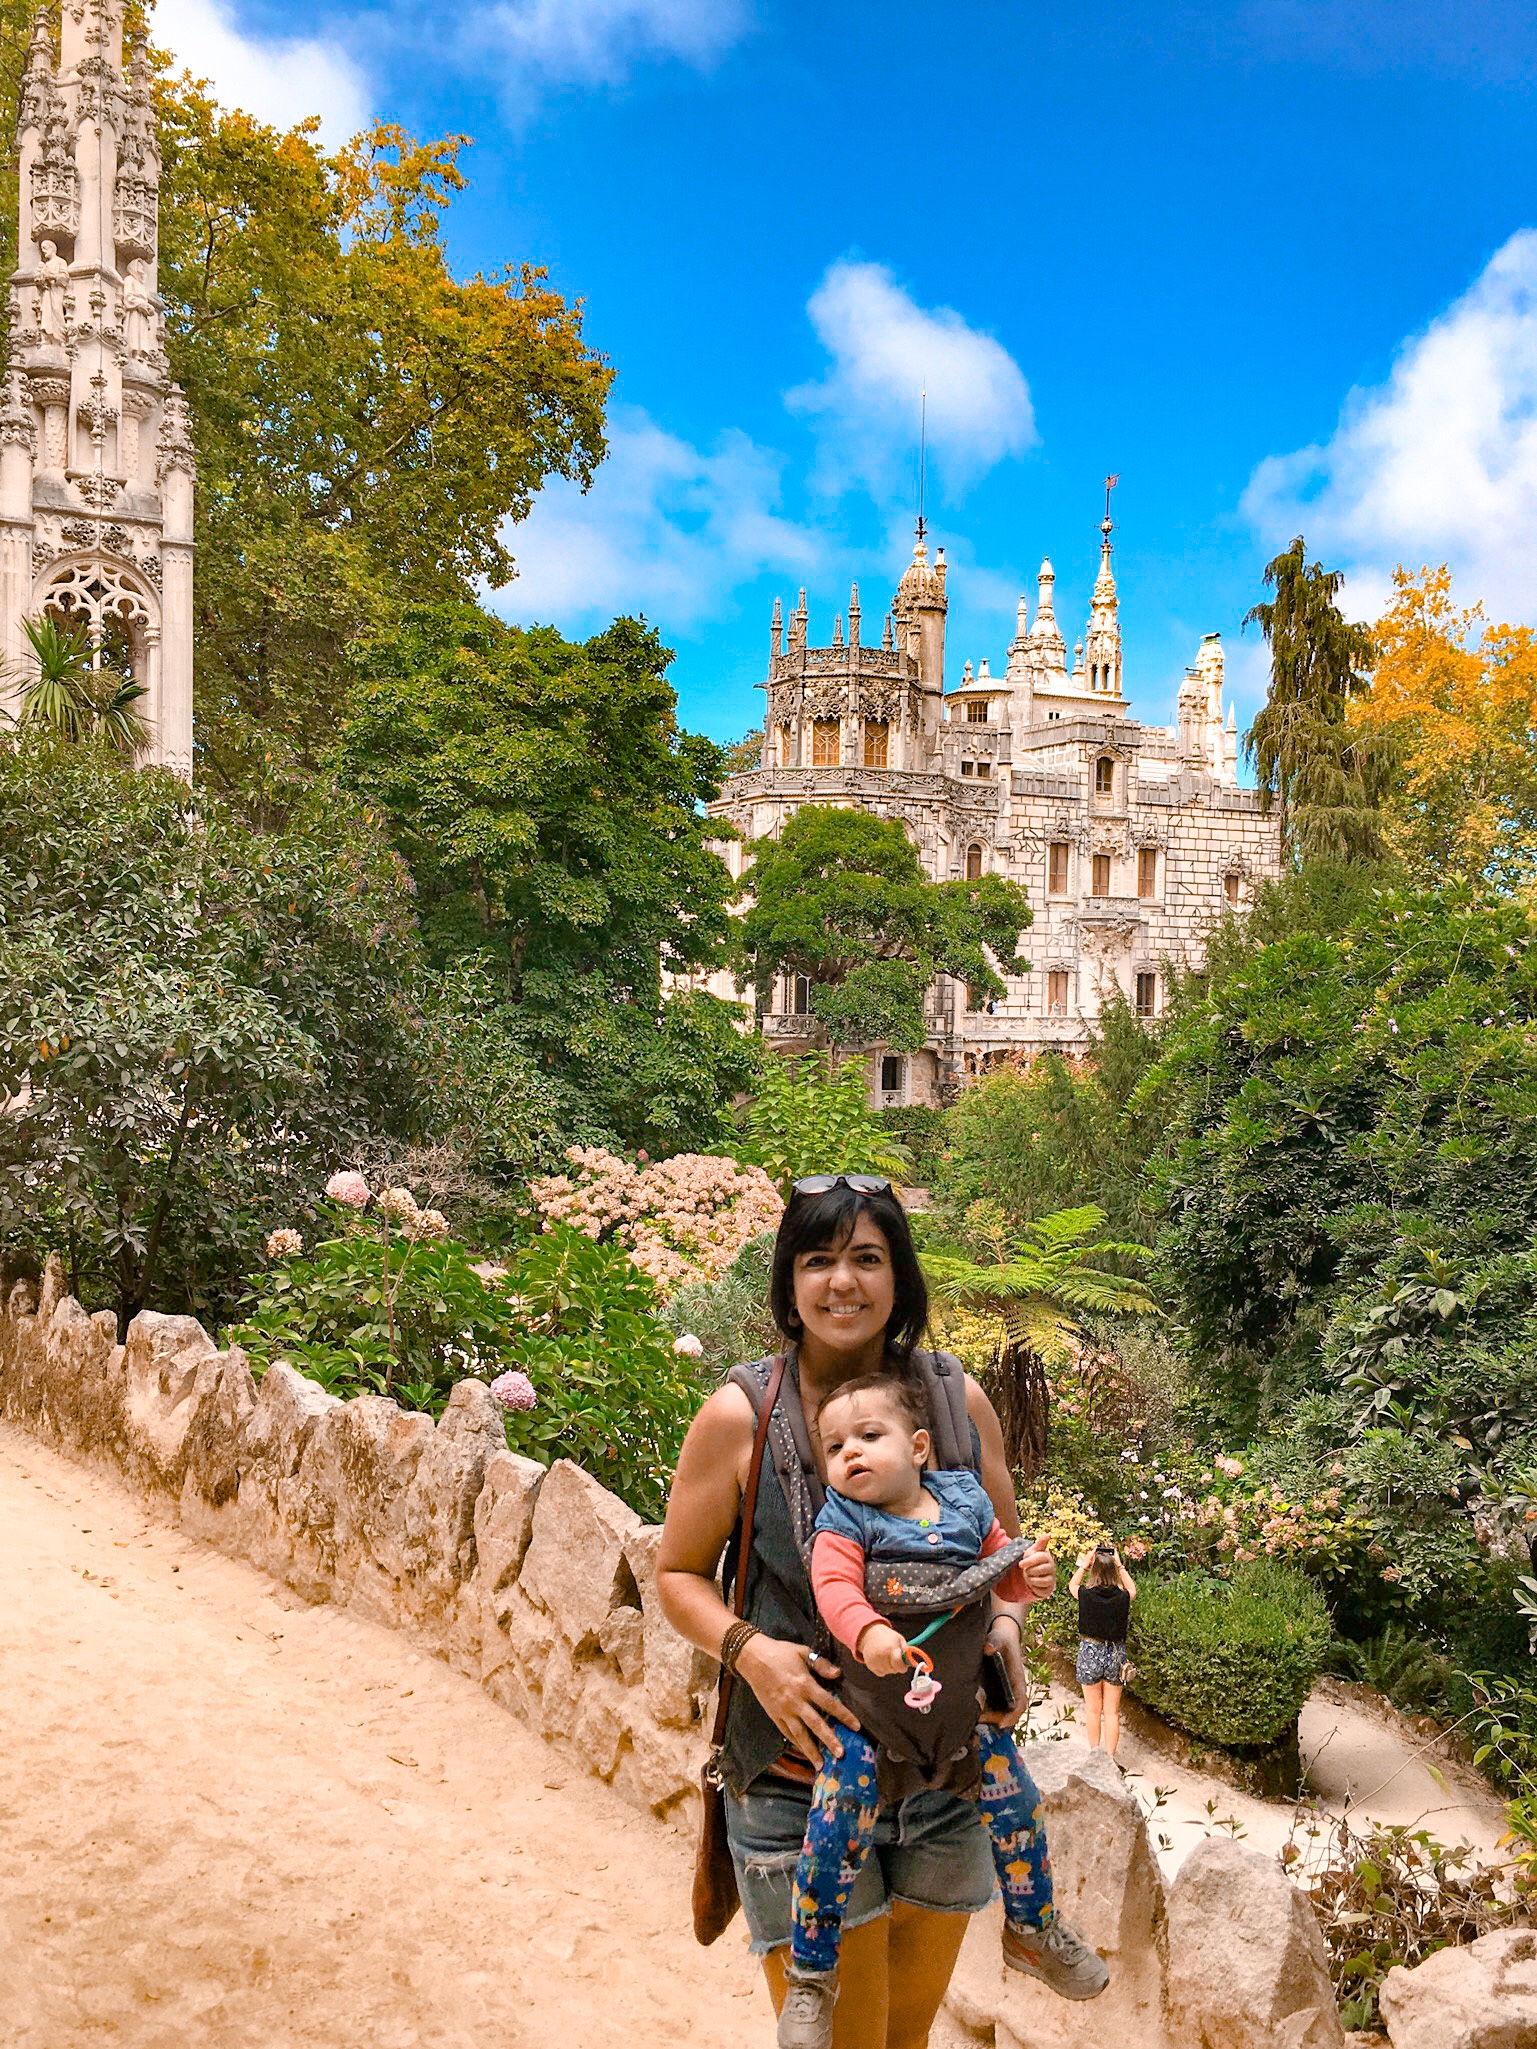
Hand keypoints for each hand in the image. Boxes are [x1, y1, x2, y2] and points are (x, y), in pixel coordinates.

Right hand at [736, 1635, 860, 1765]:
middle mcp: (795, 1701)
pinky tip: (804, 1751)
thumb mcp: (803, 1652)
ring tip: (821, 1764)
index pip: (829, 1703)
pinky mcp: (773, 1714)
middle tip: (841, 1754)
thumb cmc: (780, 1653)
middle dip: (829, 1740)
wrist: (753, 1658)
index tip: (856, 1727)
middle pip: (816, 1724)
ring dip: (811, 1750)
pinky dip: (796, 1743)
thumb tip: (838, 1674)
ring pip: (800, 1734)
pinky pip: (786, 1732)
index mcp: (805, 1685)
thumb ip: (821, 1664)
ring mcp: (783, 1710)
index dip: (844, 1715)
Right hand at [857, 1621, 911, 1677]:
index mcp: (890, 1648)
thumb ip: (906, 1650)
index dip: (903, 1667)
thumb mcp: (899, 1639)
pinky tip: (881, 1660)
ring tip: (887, 1657)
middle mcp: (882, 1656)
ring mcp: (874, 1661)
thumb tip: (911, 1661)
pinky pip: (881, 1673)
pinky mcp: (870, 1665)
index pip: (899, 1665)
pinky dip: (882, 1669)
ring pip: (888, 1672)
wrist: (870, 1634)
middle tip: (894, 1657)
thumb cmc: (886, 1636)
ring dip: (890, 1668)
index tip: (904, 1665)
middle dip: (897, 1666)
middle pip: (894, 1670)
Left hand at [981, 1611, 1028, 1724]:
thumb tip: (988, 1648)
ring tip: (973, 1718)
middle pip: (1010, 1712)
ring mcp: (1004, 1690)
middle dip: (997, 1719)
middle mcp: (1013, 1689)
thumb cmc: (1002, 1638)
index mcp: (1017, 1680)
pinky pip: (992, 1705)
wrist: (1001, 1635)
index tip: (1002, 1723)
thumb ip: (994, 1642)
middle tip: (980, 1720)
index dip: (1013, 1715)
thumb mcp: (998, 1638)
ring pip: (1001, 1711)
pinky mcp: (995, 1689)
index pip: (1020, 1703)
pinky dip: (985, 1711)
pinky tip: (971, 1711)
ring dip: (990, 1717)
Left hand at [1021, 1532, 1055, 1599]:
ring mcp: (1052, 1578)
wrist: (1035, 1574)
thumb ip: (1040, 1543)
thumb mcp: (1033, 1551)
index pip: (1039, 1558)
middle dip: (1029, 1571)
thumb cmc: (1033, 1560)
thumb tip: (1048, 1534)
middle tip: (1027, 1570)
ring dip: (1031, 1579)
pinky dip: (1034, 1587)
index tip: (1020, 1564)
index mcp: (1046, 1556)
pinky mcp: (1049, 1588)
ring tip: (1029, 1576)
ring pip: (1041, 1581)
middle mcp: (1052, 1567)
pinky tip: (1033, 1584)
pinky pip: (1041, 1590)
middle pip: (1038, 1570)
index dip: (1029, 1561)